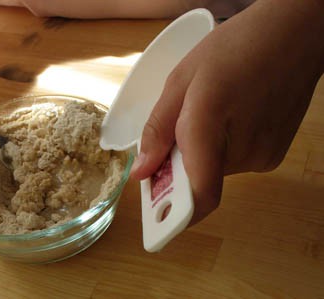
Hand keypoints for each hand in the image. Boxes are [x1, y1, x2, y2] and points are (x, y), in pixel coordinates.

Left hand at [130, 0, 323, 224]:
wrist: (293, 35)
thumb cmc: (234, 48)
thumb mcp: (180, 81)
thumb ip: (158, 130)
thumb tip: (141, 172)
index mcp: (209, 125)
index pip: (198, 196)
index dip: (175, 216)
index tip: (155, 217)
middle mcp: (242, 151)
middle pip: (199, 181)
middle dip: (179, 164)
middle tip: (175, 131)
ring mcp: (264, 156)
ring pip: (216, 170)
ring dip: (202, 152)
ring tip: (208, 113)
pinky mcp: (274, 155)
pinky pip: (235, 162)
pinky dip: (222, 148)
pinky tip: (228, 117)